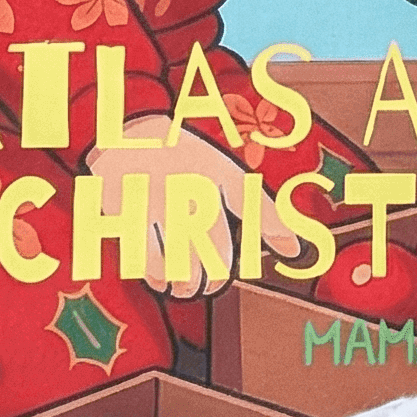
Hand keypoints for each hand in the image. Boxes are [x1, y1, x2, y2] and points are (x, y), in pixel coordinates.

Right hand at [86, 119, 300, 298]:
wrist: (122, 131)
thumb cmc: (178, 157)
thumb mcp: (216, 167)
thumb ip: (252, 204)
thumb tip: (294, 248)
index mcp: (214, 167)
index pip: (249, 198)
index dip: (274, 226)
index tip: (292, 250)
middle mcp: (189, 182)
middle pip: (215, 250)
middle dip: (215, 276)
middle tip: (212, 282)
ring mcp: (157, 198)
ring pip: (181, 264)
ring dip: (187, 283)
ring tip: (188, 285)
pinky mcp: (127, 212)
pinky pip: (148, 261)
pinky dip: (157, 276)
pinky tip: (162, 276)